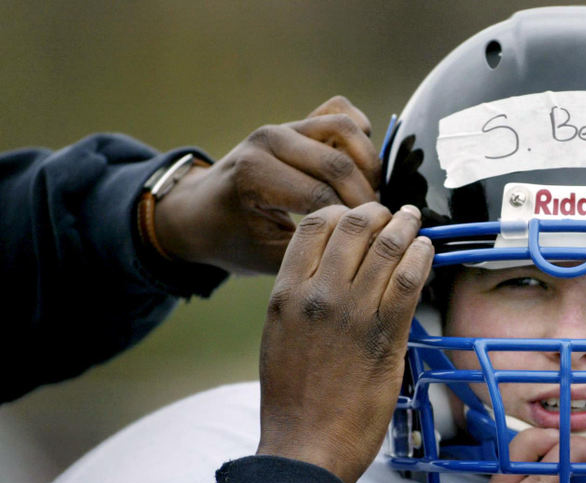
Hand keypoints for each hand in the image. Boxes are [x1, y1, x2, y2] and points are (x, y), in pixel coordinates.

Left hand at [155, 96, 381, 273]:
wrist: (201, 211)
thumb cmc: (235, 240)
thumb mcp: (270, 259)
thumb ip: (315, 250)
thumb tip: (367, 245)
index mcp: (255, 176)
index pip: (322, 196)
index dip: (353, 222)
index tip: (369, 242)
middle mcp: (269, 141)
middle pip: (339, 163)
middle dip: (366, 197)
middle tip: (377, 222)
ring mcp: (283, 126)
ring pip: (346, 129)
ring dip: (369, 164)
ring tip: (371, 195)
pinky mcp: (296, 122)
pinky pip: (340, 113)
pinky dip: (360, 136)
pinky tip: (361, 168)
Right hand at [256, 202, 432, 482]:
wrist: (306, 447)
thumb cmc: (292, 401)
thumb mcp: (280, 338)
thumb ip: (301, 301)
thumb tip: (328, 275)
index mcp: (286, 293)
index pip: (314, 226)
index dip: (342, 212)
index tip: (358, 216)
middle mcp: (317, 295)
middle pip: (353, 226)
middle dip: (378, 213)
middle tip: (394, 215)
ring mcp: (352, 313)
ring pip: (386, 247)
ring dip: (407, 228)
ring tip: (415, 224)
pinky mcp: (385, 334)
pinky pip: (409, 280)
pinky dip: (422, 258)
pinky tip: (427, 251)